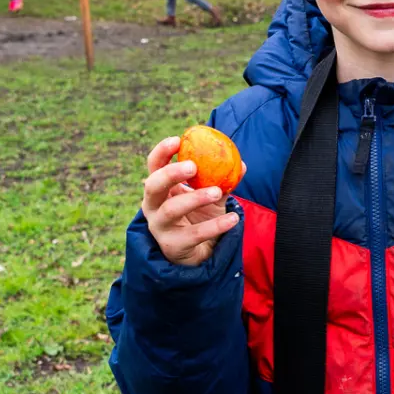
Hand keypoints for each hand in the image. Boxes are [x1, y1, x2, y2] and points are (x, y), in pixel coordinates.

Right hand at [139, 135, 237, 266]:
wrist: (198, 254)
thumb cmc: (200, 217)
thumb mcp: (211, 197)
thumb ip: (222, 181)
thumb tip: (240, 164)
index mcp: (160, 189)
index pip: (153, 165)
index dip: (161, 152)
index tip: (177, 139)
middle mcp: (153, 206)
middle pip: (153, 185)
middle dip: (171, 173)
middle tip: (193, 166)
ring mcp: (160, 227)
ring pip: (172, 209)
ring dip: (195, 198)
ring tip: (217, 191)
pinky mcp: (172, 246)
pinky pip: (194, 234)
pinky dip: (215, 225)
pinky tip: (233, 219)